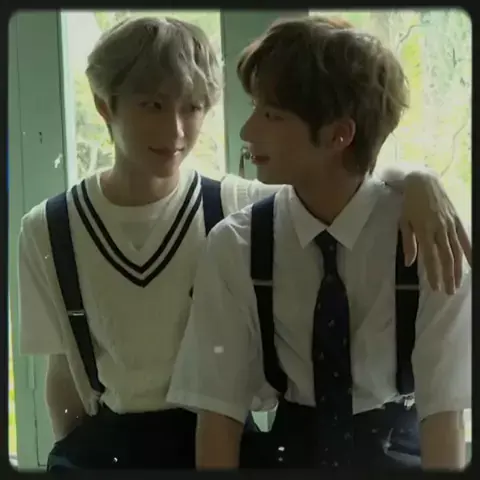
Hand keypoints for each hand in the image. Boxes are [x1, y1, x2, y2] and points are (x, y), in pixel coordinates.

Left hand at [399, 171, 470, 293]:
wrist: (423, 181)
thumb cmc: (409, 203)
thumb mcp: (403, 222)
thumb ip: (408, 243)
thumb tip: (409, 262)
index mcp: (424, 231)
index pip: (430, 257)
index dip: (433, 274)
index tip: (434, 287)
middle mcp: (439, 229)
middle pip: (446, 257)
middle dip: (447, 276)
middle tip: (448, 292)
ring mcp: (450, 224)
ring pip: (456, 251)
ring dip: (458, 269)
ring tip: (457, 283)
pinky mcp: (457, 219)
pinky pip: (465, 238)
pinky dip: (469, 251)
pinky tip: (472, 263)